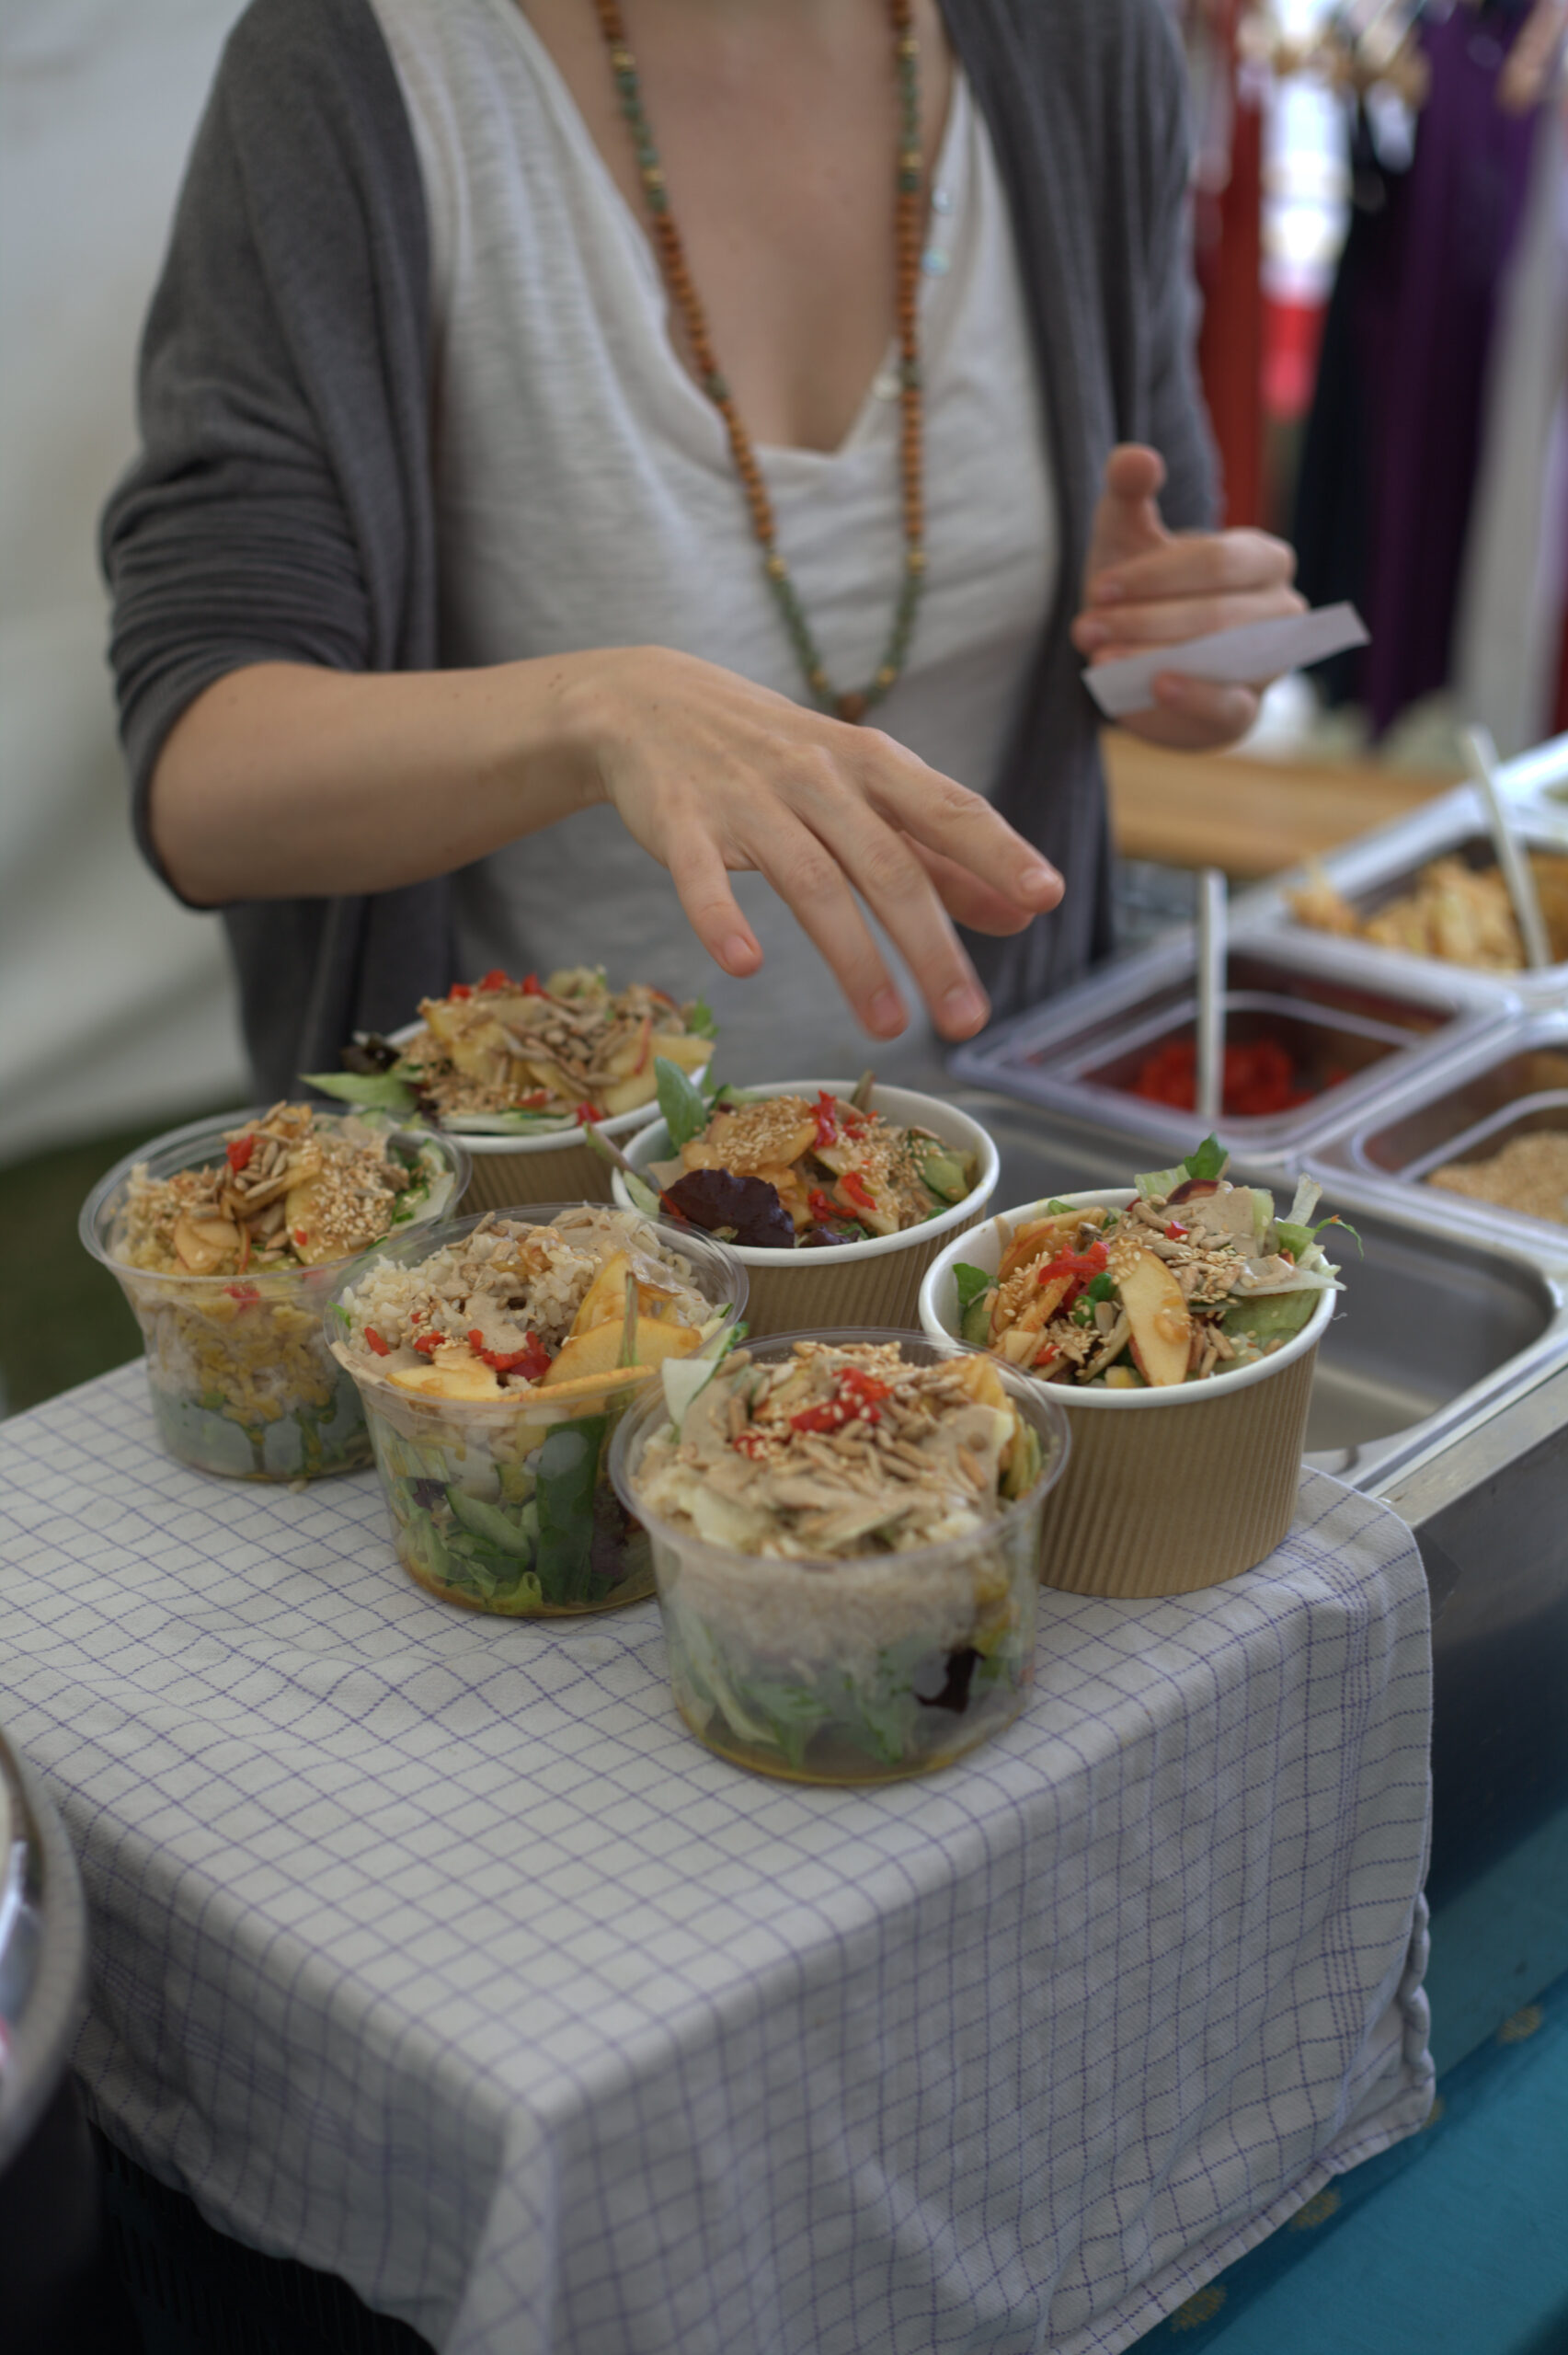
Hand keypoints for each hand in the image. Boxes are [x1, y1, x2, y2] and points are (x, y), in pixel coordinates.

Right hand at [568, 646, 1064, 1041]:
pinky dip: (722, 917)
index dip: (998, 852)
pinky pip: (703, 876)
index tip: (1046, 895)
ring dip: (852, 957)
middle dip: (932, 946)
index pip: (949, 809)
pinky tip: (745, 964)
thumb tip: (1024, 912)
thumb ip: (941, 854)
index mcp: (873, 767)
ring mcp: (749, 799)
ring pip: (812, 881)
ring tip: (887, 1025)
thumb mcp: (866, 789)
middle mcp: (819, 778)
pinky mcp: (683, 822)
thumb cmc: (779, 758)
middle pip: (888, 865)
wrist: (650, 704)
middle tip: (967, 1020)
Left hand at [1072, 444, 1304, 749]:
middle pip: (1216, 615)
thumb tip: (1138, 459)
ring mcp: (1270, 665)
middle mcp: (1281, 611)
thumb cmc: (1142, 587)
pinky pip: (1227, 705)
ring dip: (1154, 658)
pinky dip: (1192, 696)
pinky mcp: (1244, 710)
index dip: (1156, 575)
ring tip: (1099, 658)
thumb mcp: (1128, 537)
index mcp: (1262, 559)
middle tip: (1083, 630)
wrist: (1139, 660)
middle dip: (1144, 621)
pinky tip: (1156, 686)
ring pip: (1218, 660)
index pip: (1218, 562)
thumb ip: (1128, 492)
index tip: (1099, 588)